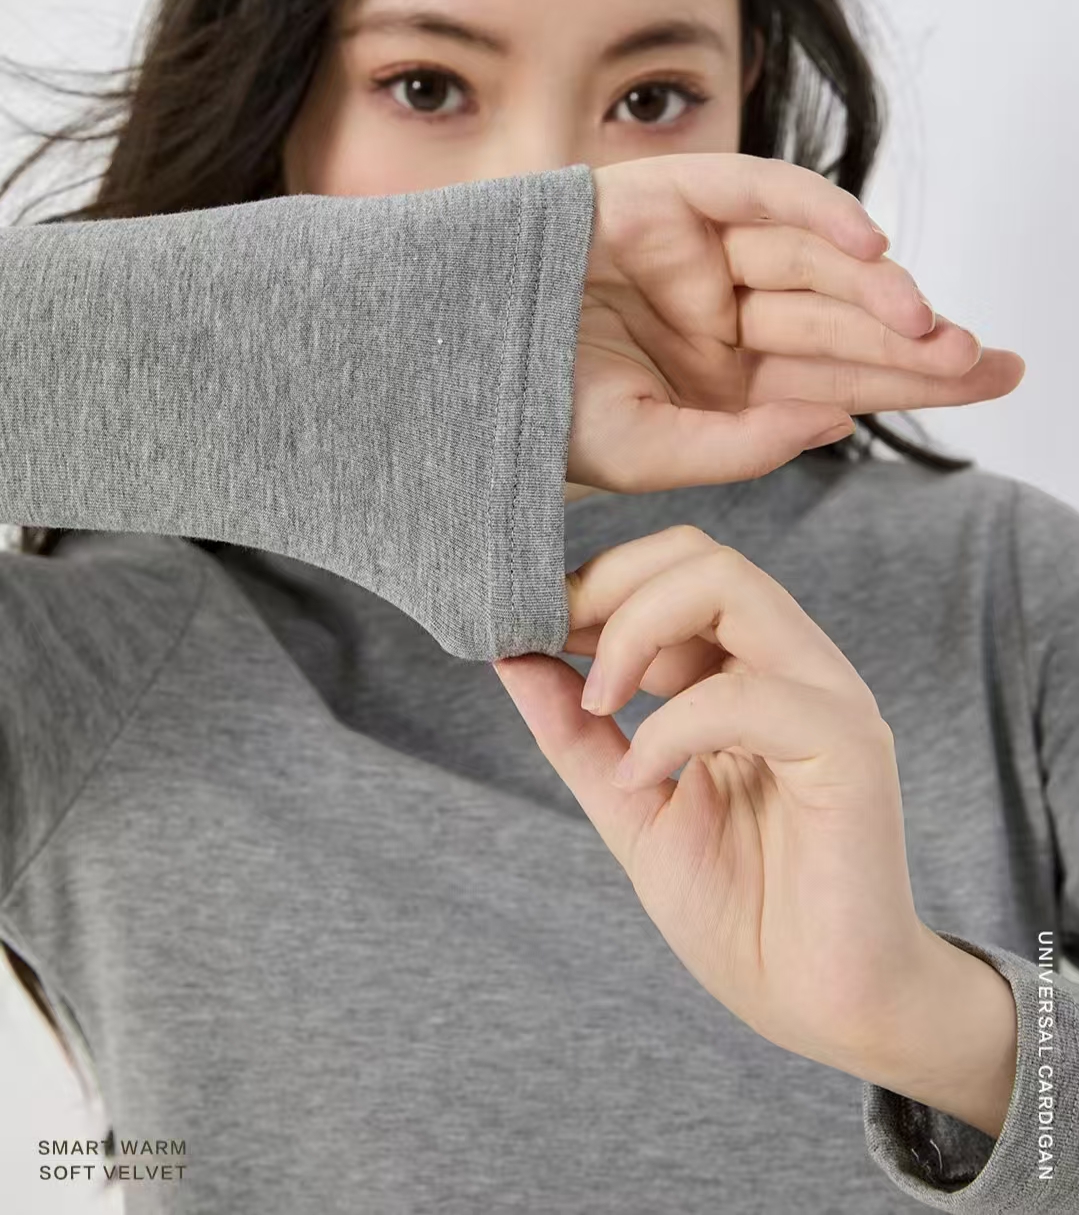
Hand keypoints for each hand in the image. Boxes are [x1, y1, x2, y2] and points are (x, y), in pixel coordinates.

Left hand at [492, 524, 938, 1077]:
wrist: (826, 1009)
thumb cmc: (744, 913)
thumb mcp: (631, 807)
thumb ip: (577, 735)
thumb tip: (509, 656)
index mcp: (747, 672)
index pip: (675, 569)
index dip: (596, 585)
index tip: (532, 632)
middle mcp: (793, 668)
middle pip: (702, 554)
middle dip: (610, 584)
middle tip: (554, 644)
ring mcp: (828, 700)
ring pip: (734, 587)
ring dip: (638, 630)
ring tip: (599, 703)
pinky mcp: (851, 748)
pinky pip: (751, 694)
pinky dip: (675, 726)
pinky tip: (645, 779)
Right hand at [569, 152, 1024, 489]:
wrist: (435, 363)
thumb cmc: (526, 416)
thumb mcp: (646, 452)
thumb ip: (741, 444)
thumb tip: (838, 422)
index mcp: (724, 382)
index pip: (839, 376)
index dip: (916, 374)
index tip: (991, 374)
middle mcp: (721, 315)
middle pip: (841, 319)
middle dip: (916, 337)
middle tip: (987, 359)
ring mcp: (697, 253)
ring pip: (809, 262)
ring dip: (872, 289)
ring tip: (928, 325)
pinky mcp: (666, 196)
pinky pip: (754, 194)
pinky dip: (812, 210)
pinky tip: (867, 246)